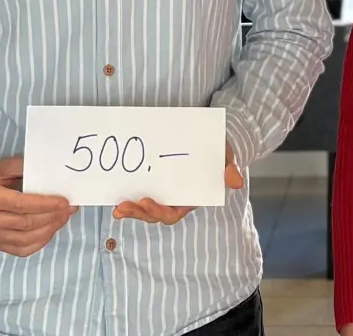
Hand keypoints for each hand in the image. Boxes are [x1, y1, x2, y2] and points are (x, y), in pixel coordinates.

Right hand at [0, 156, 76, 256]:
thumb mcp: (5, 166)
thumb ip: (26, 168)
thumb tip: (53, 175)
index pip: (21, 204)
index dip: (45, 204)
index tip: (64, 202)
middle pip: (26, 223)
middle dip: (52, 217)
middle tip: (69, 209)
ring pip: (26, 239)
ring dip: (49, 230)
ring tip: (63, 218)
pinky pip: (22, 250)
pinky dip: (40, 242)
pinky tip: (51, 230)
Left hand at [113, 142, 244, 224]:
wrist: (207, 139)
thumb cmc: (216, 151)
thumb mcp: (224, 157)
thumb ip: (227, 169)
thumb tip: (236, 182)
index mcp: (189, 199)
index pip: (173, 213)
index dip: (159, 211)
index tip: (147, 202)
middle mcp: (174, 200)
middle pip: (154, 214)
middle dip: (139, 213)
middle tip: (124, 207)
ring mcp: (162, 192)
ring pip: (144, 209)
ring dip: (130, 210)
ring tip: (118, 208)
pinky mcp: (152, 183)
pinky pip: (138, 195)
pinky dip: (128, 199)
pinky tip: (116, 198)